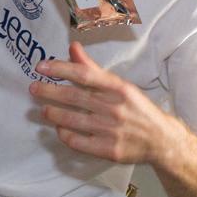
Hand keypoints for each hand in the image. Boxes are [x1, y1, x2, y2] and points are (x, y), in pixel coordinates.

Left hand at [31, 41, 174, 164]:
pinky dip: (65, 134)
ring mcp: (113, 130)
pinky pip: (79, 142)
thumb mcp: (120, 85)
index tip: (41, 67)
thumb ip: (93, 67)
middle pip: (75, 97)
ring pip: (74, 120)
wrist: (163, 141)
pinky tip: (60, 129)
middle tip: (33, 88)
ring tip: (43, 110)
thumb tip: (72, 47)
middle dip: (49, 91)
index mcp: (119, 88)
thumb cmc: (137, 108)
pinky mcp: (110, 150)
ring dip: (54, 113)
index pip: (85, 74)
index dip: (60, 69)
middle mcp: (115, 108)